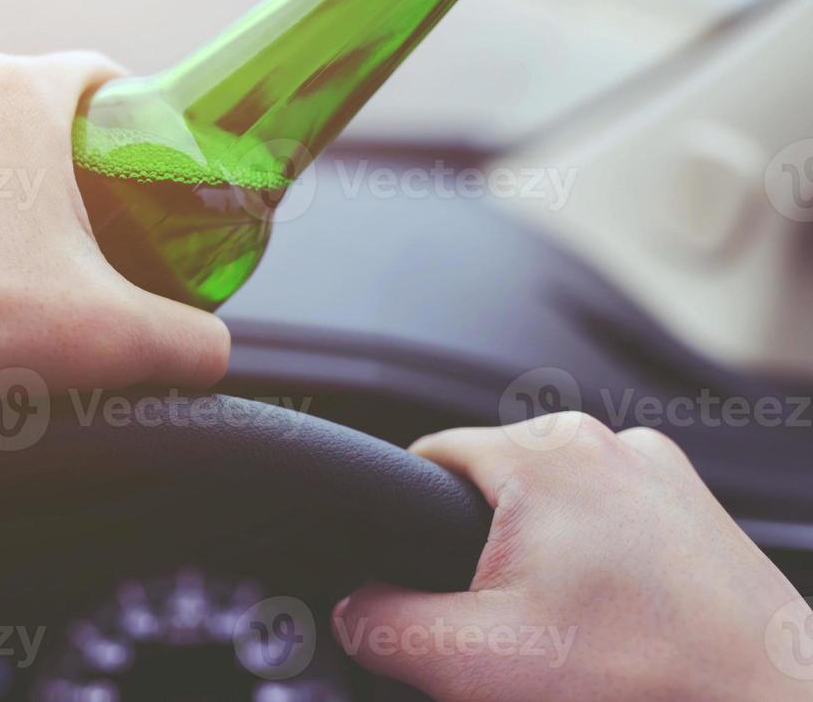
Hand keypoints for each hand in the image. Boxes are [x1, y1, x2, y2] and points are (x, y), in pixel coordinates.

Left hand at [0, 51, 230, 487]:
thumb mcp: (103, 336)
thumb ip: (188, 341)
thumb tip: (214, 353)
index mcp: (13, 91)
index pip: (107, 78)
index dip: (145, 127)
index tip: (157, 184)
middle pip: (41, 116)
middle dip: (77, 172)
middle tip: (103, 243)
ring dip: (7, 195)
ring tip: (25, 270)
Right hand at [333, 412, 811, 699]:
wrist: (768, 700)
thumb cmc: (648, 675)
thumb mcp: (477, 662)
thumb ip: (385, 626)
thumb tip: (350, 609)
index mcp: (542, 455)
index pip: (429, 455)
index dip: (411, 517)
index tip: (427, 572)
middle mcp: (601, 441)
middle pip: (492, 478)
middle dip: (483, 544)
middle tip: (510, 618)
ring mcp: (653, 466)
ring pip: (551, 495)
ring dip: (540, 548)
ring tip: (569, 619)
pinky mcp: (688, 498)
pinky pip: (605, 508)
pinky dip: (593, 550)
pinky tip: (610, 611)